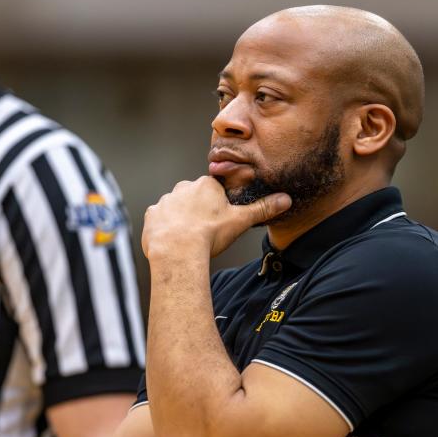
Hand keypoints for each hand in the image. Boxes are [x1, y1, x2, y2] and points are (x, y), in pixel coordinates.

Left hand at [141, 176, 290, 259]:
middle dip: (199, 211)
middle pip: (194, 197)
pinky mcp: (152, 215)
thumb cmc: (210, 234)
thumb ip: (262, 209)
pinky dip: (165, 229)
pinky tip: (173, 241)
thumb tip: (286, 199)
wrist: (178, 251)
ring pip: (176, 208)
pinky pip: (159, 220)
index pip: (214, 189)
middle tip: (205, 231)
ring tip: (189, 239)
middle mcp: (183, 188)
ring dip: (181, 220)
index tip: (218, 220)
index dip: (217, 206)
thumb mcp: (240, 221)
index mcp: (206, 185)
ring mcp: (165, 201)